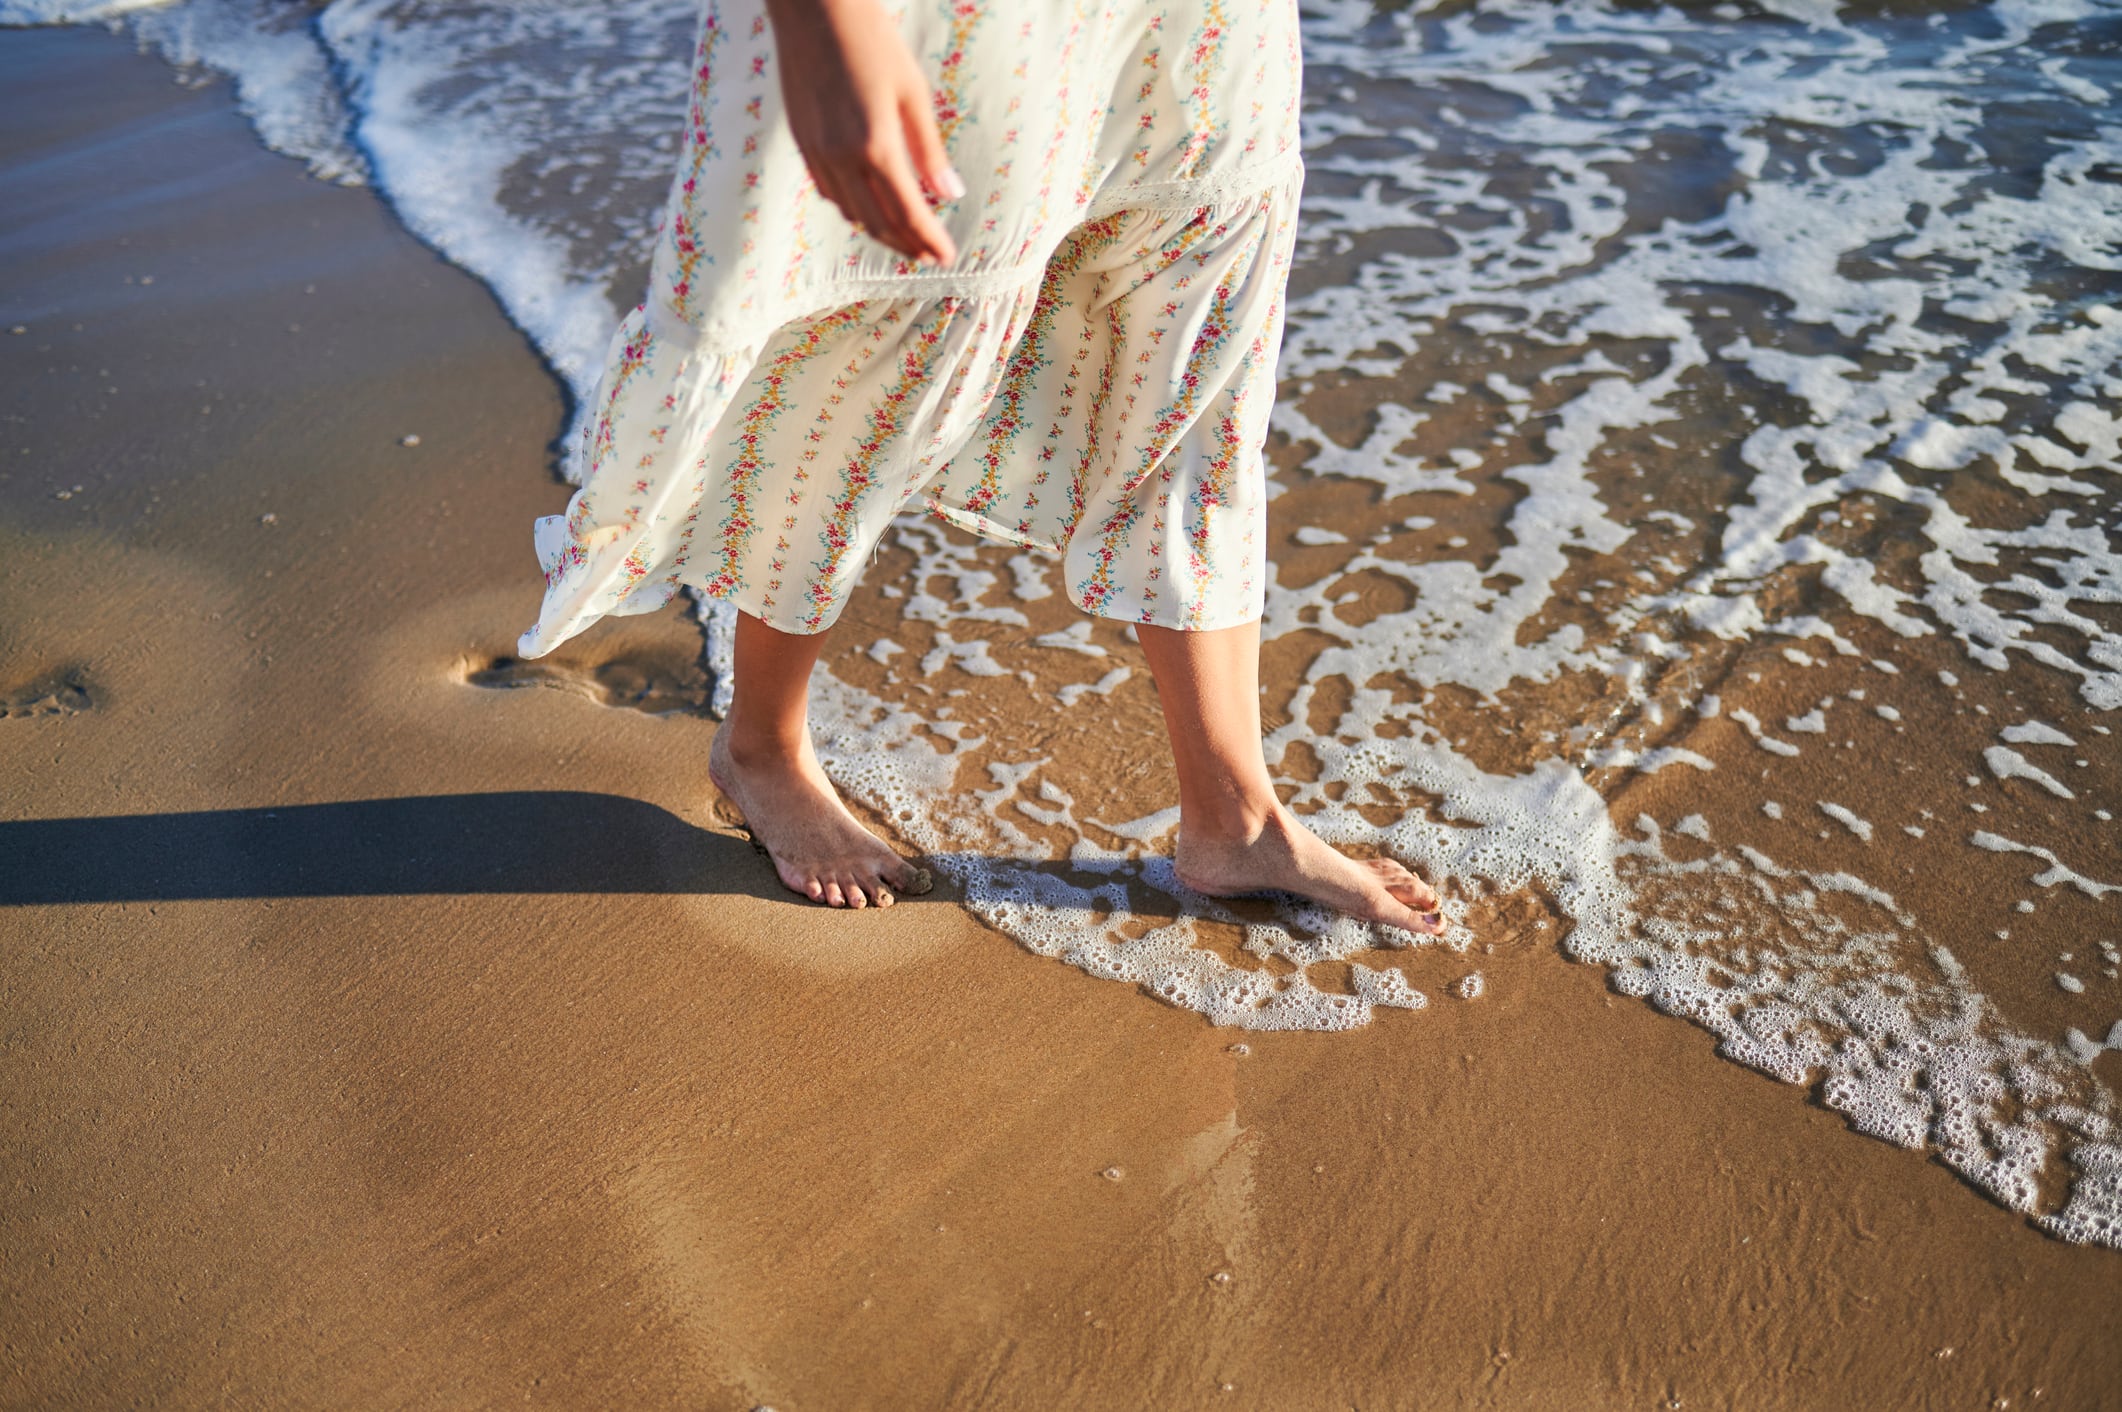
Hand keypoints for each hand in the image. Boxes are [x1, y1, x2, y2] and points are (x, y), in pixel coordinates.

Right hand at [765, 0, 963, 264]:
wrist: (814, 9)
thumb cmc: (873, 42)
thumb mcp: (913, 93)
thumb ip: (929, 150)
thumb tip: (950, 194)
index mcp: (877, 148)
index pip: (909, 214)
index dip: (929, 240)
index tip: (947, 256)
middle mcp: (843, 159)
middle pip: (878, 223)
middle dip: (906, 245)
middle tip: (929, 255)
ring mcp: (817, 153)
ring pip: (850, 213)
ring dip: (879, 232)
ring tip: (903, 239)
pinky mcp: (802, 142)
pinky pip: (828, 192)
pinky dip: (851, 210)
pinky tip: (867, 209)